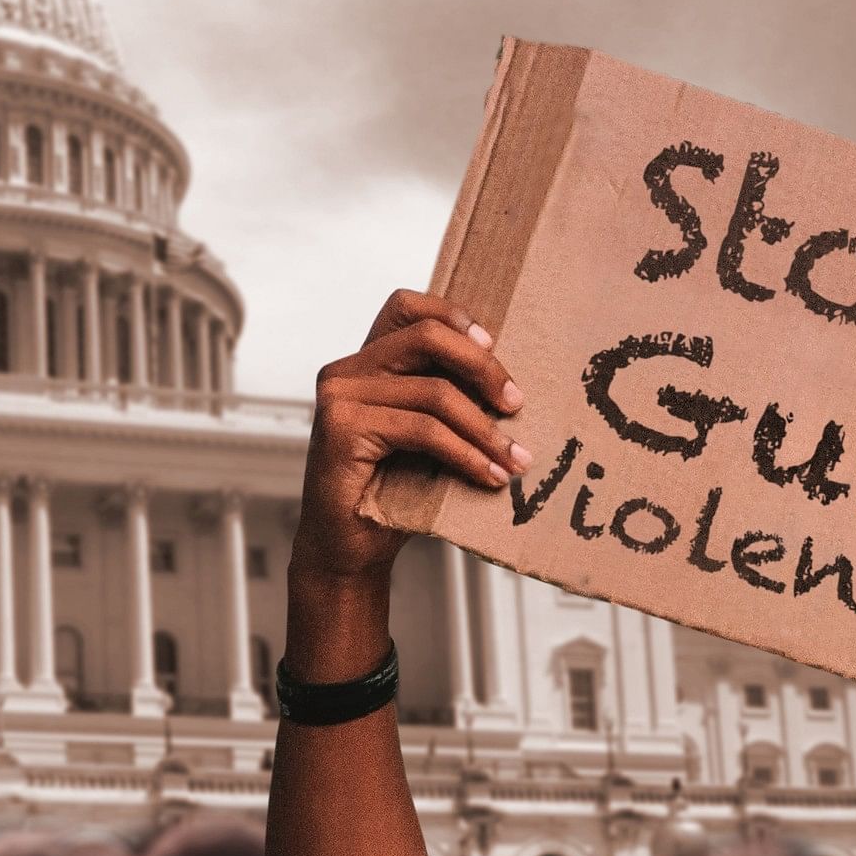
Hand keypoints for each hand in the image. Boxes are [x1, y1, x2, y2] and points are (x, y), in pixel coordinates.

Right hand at [292, 289, 527, 587]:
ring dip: (484, 429)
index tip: (493, 346)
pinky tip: (488, 475)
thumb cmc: (389, 491)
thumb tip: (510, 384)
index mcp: (364, 363)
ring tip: (514, 459)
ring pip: (434, 391)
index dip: (453, 315)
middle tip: (516, 404)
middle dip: (482, 368)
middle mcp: (345, 370)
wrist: (349, 548)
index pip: (407, 306)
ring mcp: (339, 396)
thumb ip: (445, 398)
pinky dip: (465, 453)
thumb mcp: (425, 434)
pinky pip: (423, 429)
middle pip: (427, 336)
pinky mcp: (342, 428)